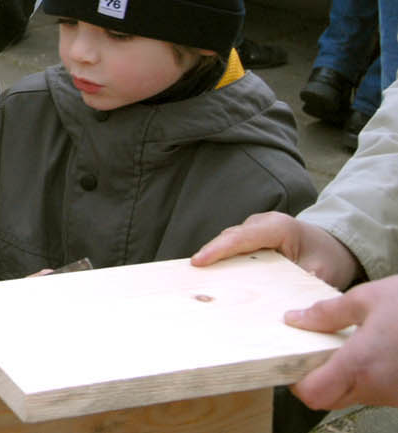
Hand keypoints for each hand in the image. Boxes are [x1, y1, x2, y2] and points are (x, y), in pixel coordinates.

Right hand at [191, 211, 360, 288]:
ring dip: (213, 257)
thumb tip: (290, 304)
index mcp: (279, 227)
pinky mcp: (252, 237)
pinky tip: (211, 275)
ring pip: (228, 241)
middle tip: (190, 274)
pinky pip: (232, 246)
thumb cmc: (329, 257)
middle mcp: (263, 222)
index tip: (198, 263)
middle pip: (229, 237)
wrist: (336, 246)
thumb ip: (305, 282)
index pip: (241, 237)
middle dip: (209, 254)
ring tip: (195, 277)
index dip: (218, 250)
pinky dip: (221, 258)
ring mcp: (255, 227)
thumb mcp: (323, 272)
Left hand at [284, 275, 397, 409]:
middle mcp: (376, 387)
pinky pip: (375, 391)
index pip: (312, 394)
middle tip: (314, 351)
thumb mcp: (368, 297)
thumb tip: (294, 319)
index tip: (291, 361)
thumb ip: (327, 313)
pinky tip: (374, 352)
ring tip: (348, 344)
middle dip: (315, 379)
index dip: (295, 381)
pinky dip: (366, 376)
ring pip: (352, 396)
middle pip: (328, 399)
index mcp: (360, 364)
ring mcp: (393, 395)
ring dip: (342, 376)